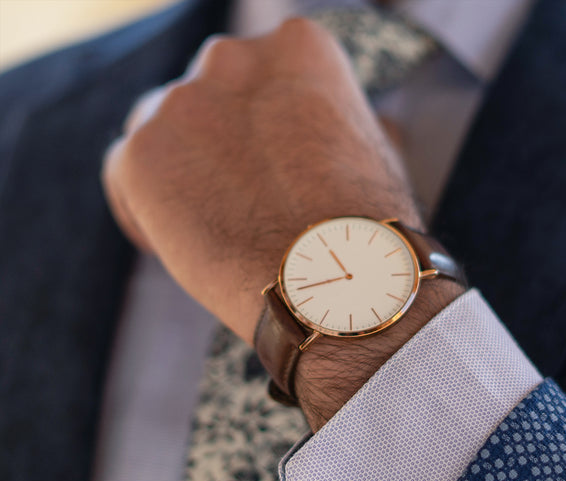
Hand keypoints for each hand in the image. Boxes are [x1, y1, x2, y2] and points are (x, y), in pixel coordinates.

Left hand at [102, 18, 421, 345]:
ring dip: (178, 175)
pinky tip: (174, 245)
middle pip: (204, 98)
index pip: (255, 78)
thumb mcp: (375, 151)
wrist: (338, 284)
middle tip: (235, 202)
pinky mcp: (141, 154)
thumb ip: (336, 125)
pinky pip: (125, 176)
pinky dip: (144, 211)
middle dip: (215, 147)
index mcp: (297, 47)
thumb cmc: (366, 231)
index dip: (255, 128)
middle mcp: (232, 56)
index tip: (262, 170)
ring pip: (159, 131)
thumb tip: (350, 129)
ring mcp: (181, 102)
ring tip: (208, 231)